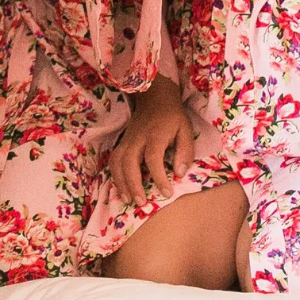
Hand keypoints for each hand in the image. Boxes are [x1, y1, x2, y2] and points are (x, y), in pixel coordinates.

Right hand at [111, 76, 194, 205]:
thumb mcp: (186, 130)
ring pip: (117, 162)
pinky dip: (115, 175)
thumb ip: (185, 152)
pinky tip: (121, 188)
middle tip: (141, 202)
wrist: (154, 97)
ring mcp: (127, 140)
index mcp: (155, 135)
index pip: (153, 158)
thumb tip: (180, 173)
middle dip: (133, 184)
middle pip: (129, 162)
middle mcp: (138, 138)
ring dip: (121, 182)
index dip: (159, 177)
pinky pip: (113, 160)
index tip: (167, 193)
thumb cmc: (173, 117)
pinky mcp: (122, 142)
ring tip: (128, 200)